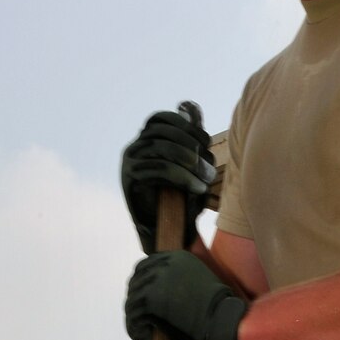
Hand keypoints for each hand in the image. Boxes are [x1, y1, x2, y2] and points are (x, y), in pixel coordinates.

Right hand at [120, 100, 215, 252]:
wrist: (168, 233)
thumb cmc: (181, 199)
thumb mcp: (190, 165)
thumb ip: (190, 137)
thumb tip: (190, 106)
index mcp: (144, 141)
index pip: (160, 119)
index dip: (185, 126)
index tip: (205, 142)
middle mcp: (133, 149)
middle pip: (162, 132)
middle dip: (190, 145)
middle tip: (210, 167)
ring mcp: (129, 164)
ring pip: (161, 149)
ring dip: (190, 163)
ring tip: (206, 179)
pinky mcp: (130, 182)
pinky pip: (159, 170)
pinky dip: (183, 177)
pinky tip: (197, 188)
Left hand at [125, 252, 248, 339]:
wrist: (225, 326)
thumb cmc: (220, 314)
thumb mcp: (202, 286)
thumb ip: (182, 282)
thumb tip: (162, 292)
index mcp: (178, 258)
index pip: (147, 268)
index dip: (143, 288)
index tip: (146, 305)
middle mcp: (165, 264)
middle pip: (136, 283)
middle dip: (137, 305)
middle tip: (145, 325)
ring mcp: (156, 281)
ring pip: (133, 304)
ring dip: (137, 323)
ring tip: (146, 338)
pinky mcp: (150, 301)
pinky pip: (134, 319)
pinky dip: (138, 334)